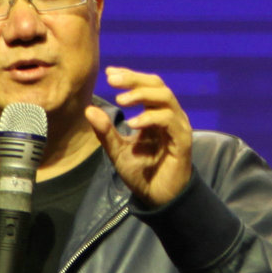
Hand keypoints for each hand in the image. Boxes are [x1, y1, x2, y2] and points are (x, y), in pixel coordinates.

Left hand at [87, 66, 192, 208]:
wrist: (157, 199)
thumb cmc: (141, 174)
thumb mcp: (117, 151)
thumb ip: (105, 131)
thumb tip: (89, 108)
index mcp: (155, 115)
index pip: (147, 86)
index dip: (130, 76)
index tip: (109, 73)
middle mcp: (169, 116)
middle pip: (157, 85)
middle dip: (134, 79)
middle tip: (112, 80)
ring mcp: (177, 127)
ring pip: (165, 97)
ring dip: (142, 94)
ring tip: (121, 100)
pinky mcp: (182, 140)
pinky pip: (169, 120)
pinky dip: (150, 117)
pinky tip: (132, 123)